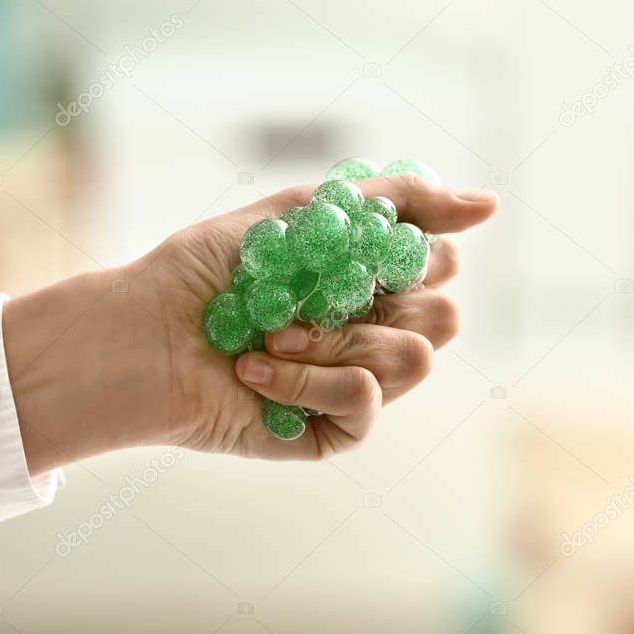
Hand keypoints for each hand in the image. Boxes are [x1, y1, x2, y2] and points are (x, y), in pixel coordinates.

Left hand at [4, 176, 497, 474]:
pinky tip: (255, 374)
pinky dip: (308, 380)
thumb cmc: (212, 269)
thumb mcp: (305, 212)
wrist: (142, 332)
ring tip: (269, 337)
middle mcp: (373, 332)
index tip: (345, 250)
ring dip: (334, 339)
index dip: (404, 256)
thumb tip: (492, 205)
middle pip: (444, 318)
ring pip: (416, 359)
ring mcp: (354, 385)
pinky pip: (366, 403)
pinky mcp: (331, 431)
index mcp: (371, 282)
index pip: (441, 267)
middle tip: (306, 296)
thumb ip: (399, 201)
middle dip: (374, 298)